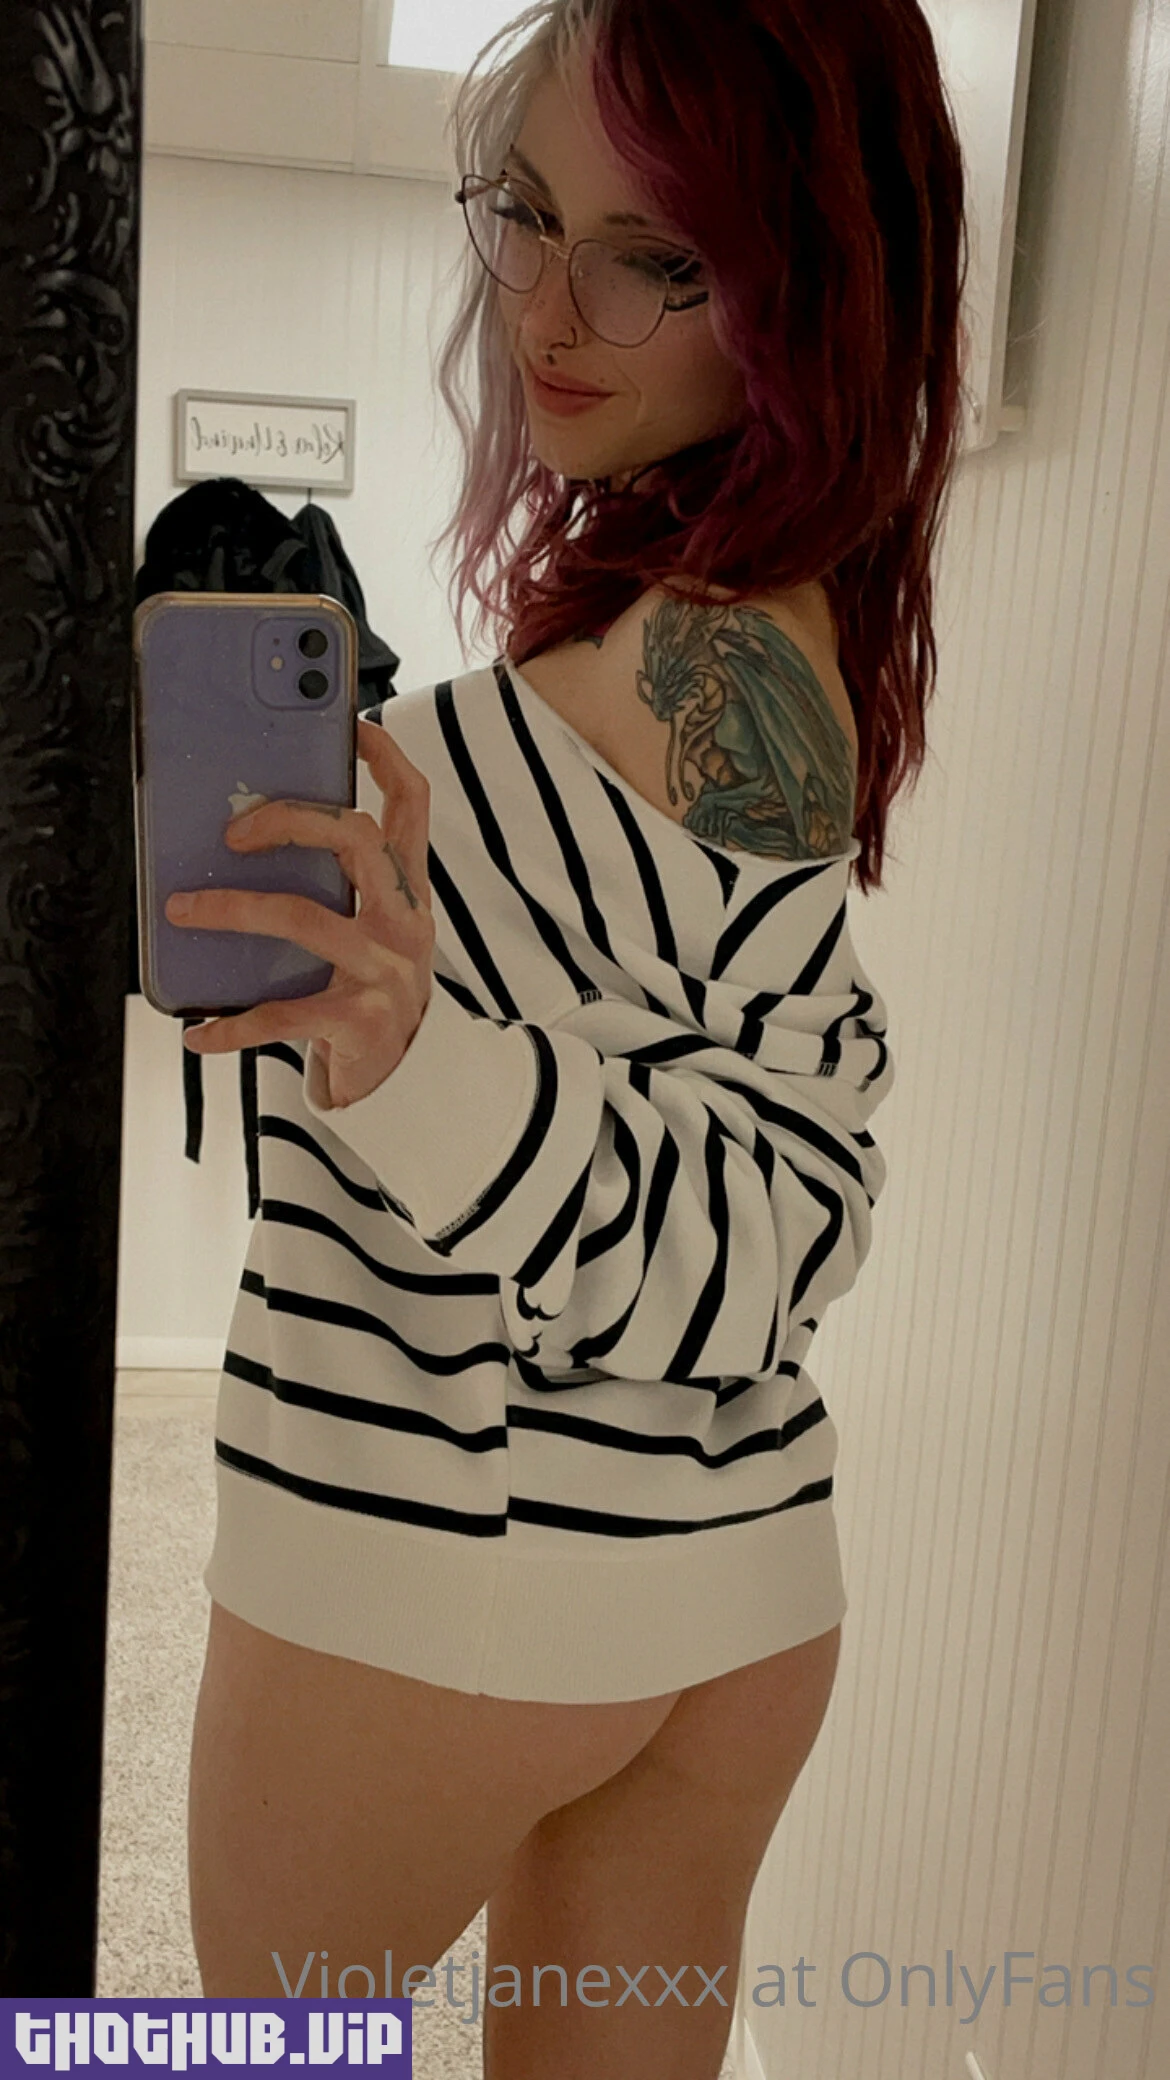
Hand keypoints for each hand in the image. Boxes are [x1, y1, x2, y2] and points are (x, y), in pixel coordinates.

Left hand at [165, 716, 434, 1108]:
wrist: (413, 1080)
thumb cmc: (372, 989)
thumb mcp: (367, 928)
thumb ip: (331, 885)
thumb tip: (241, 836)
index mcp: (407, 888)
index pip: (412, 802)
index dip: (384, 756)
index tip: (350, 725)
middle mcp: (405, 919)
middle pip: (356, 839)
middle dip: (289, 821)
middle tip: (233, 833)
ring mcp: (386, 969)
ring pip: (304, 918)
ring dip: (233, 910)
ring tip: (182, 911)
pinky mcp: (360, 1022)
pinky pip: (284, 1013)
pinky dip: (233, 1023)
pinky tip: (199, 1030)